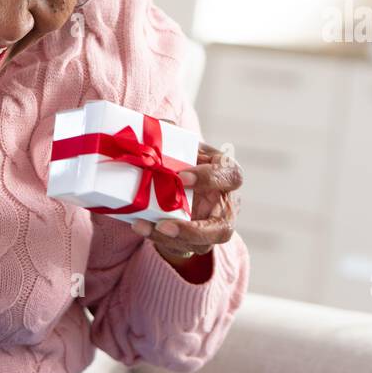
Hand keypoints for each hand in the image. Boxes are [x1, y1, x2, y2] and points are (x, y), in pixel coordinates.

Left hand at [132, 141, 241, 267]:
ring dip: (171, 239)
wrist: (177, 182)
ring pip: (201, 244)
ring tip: (143, 227)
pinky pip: (181, 247)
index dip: (210, 178)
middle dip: (194, 230)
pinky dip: (158, 239)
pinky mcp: (193, 241)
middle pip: (224, 227)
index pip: (231, 176)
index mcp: (224, 174)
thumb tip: (158, 124)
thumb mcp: (179, 144)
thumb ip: (169, 133)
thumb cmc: (182, 159)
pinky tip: (140, 226)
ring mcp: (210, 227)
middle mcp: (223, 205)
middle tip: (164, 225)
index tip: (181, 177)